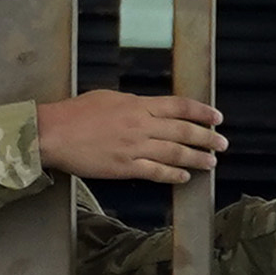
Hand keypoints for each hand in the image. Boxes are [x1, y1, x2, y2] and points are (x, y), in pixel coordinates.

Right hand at [37, 90, 229, 185]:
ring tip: (212, 162)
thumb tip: (149, 108)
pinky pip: (156, 172)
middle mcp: (141, 126)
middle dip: (207, 137)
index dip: (202, 112)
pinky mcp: (124, 167)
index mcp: (137, 105)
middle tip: (223, 143)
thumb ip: (133, 103)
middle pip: (183, 131)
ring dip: (197, 158)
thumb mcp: (108, 97)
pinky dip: (173, 174)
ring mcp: (134, 148)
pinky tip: (185, 176)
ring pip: (175, 153)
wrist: (53, 134)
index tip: (217, 117)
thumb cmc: (74, 114)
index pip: (179, 106)